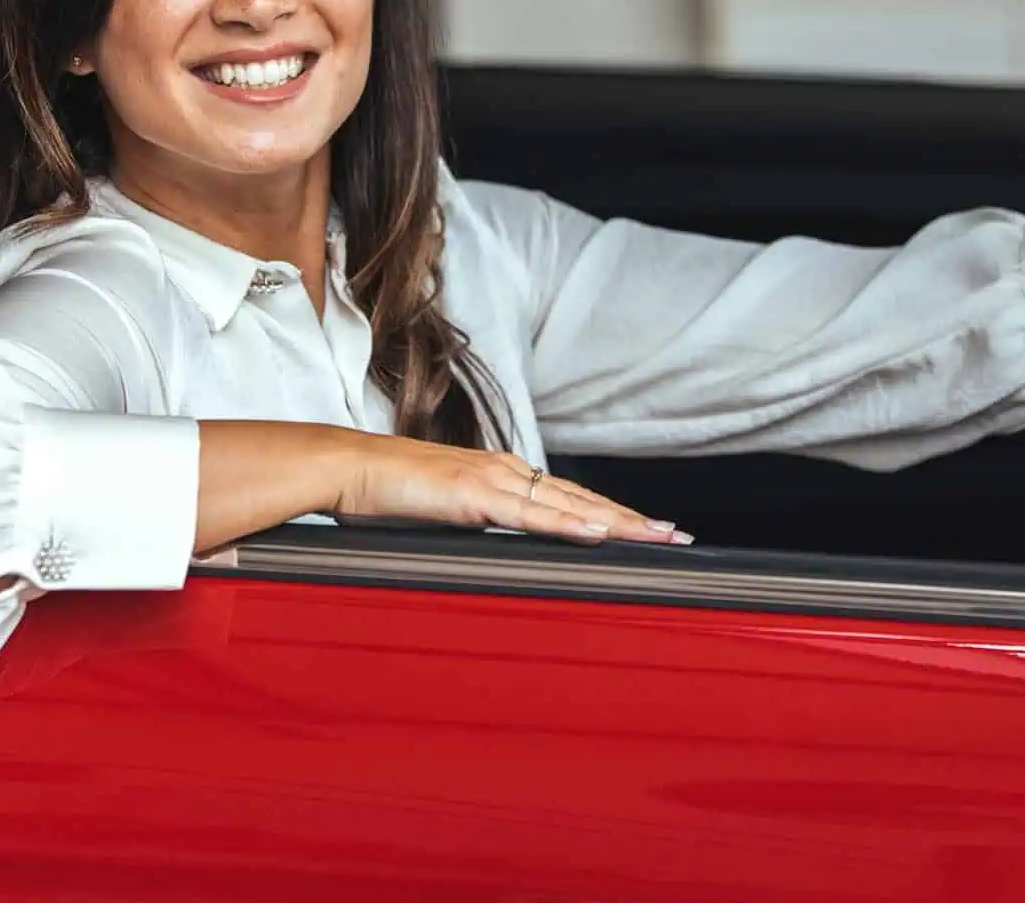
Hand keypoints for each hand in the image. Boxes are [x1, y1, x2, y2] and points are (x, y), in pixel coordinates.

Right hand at [332, 433, 690, 545]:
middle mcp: (507, 471)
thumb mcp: (447, 517)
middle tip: (676, 537)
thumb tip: (503, 555)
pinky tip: (596, 532)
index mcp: (503, 477)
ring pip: (569, 504)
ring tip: (656, 536)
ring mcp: (493, 480)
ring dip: (617, 522)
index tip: (650, 531)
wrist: (347, 469)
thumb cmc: (389, 495)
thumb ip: (479, 530)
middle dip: (633, 520)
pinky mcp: (472, 494)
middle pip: (584, 500)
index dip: (613, 516)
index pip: (572, 499)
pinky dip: (566, 523)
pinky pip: (529, 513)